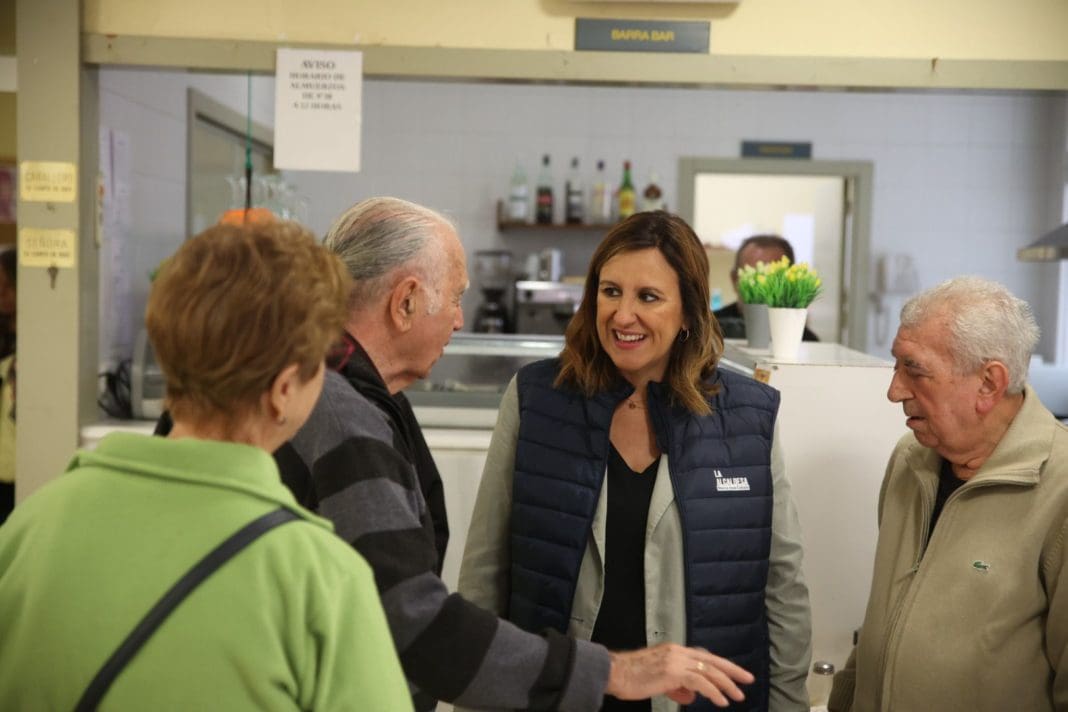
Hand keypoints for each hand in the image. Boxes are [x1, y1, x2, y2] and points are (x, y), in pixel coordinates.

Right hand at [604, 643, 753, 707]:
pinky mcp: (673, 671)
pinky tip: (721, 701)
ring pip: (709, 671)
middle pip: (712, 661)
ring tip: (737, 696)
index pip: (705, 657)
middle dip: (732, 672)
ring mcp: (676, 660)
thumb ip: (677, 685)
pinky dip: (713, 691)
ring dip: (726, 685)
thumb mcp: (658, 680)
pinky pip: (700, 682)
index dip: (722, 665)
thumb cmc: (631, 677)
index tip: (737, 674)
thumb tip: (691, 695)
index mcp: (675, 651)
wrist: (614, 672)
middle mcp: (678, 652)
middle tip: (748, 680)